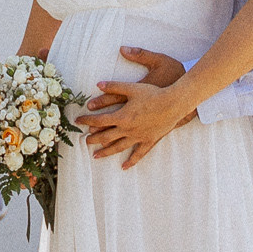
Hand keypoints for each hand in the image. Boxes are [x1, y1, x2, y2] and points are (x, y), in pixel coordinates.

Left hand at [80, 49, 194, 166]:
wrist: (174, 104)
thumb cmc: (153, 93)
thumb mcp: (132, 87)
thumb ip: (114, 86)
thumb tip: (98, 84)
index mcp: (122, 116)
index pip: (99, 120)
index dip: (87, 120)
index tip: (78, 121)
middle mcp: (128, 129)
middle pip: (106, 137)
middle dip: (94, 139)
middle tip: (85, 140)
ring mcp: (138, 137)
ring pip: (118, 147)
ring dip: (106, 152)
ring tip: (96, 156)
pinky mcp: (149, 141)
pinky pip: (138, 154)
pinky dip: (130, 161)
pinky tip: (124, 167)